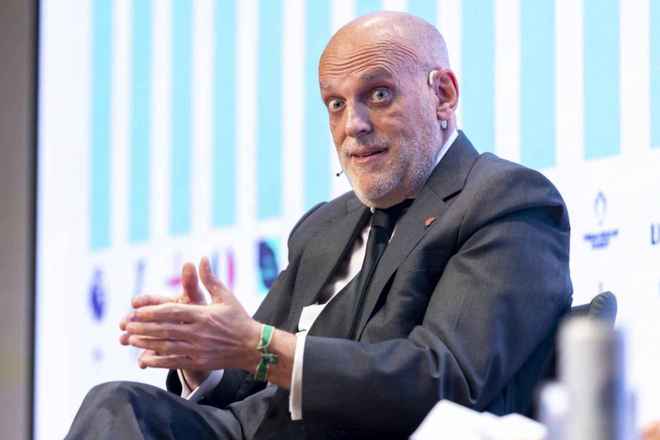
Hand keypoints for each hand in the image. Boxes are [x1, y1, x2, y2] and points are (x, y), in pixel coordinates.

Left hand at [121, 257, 262, 373]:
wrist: (253, 347)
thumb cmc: (239, 319)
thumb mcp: (226, 296)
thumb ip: (210, 279)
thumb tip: (202, 259)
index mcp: (204, 315)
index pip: (174, 312)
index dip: (154, 312)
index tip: (137, 310)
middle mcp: (199, 332)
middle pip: (165, 329)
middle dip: (143, 327)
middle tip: (125, 324)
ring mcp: (198, 349)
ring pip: (166, 346)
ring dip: (146, 343)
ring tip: (130, 339)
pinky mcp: (199, 361)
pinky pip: (174, 362)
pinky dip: (158, 361)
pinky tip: (144, 359)